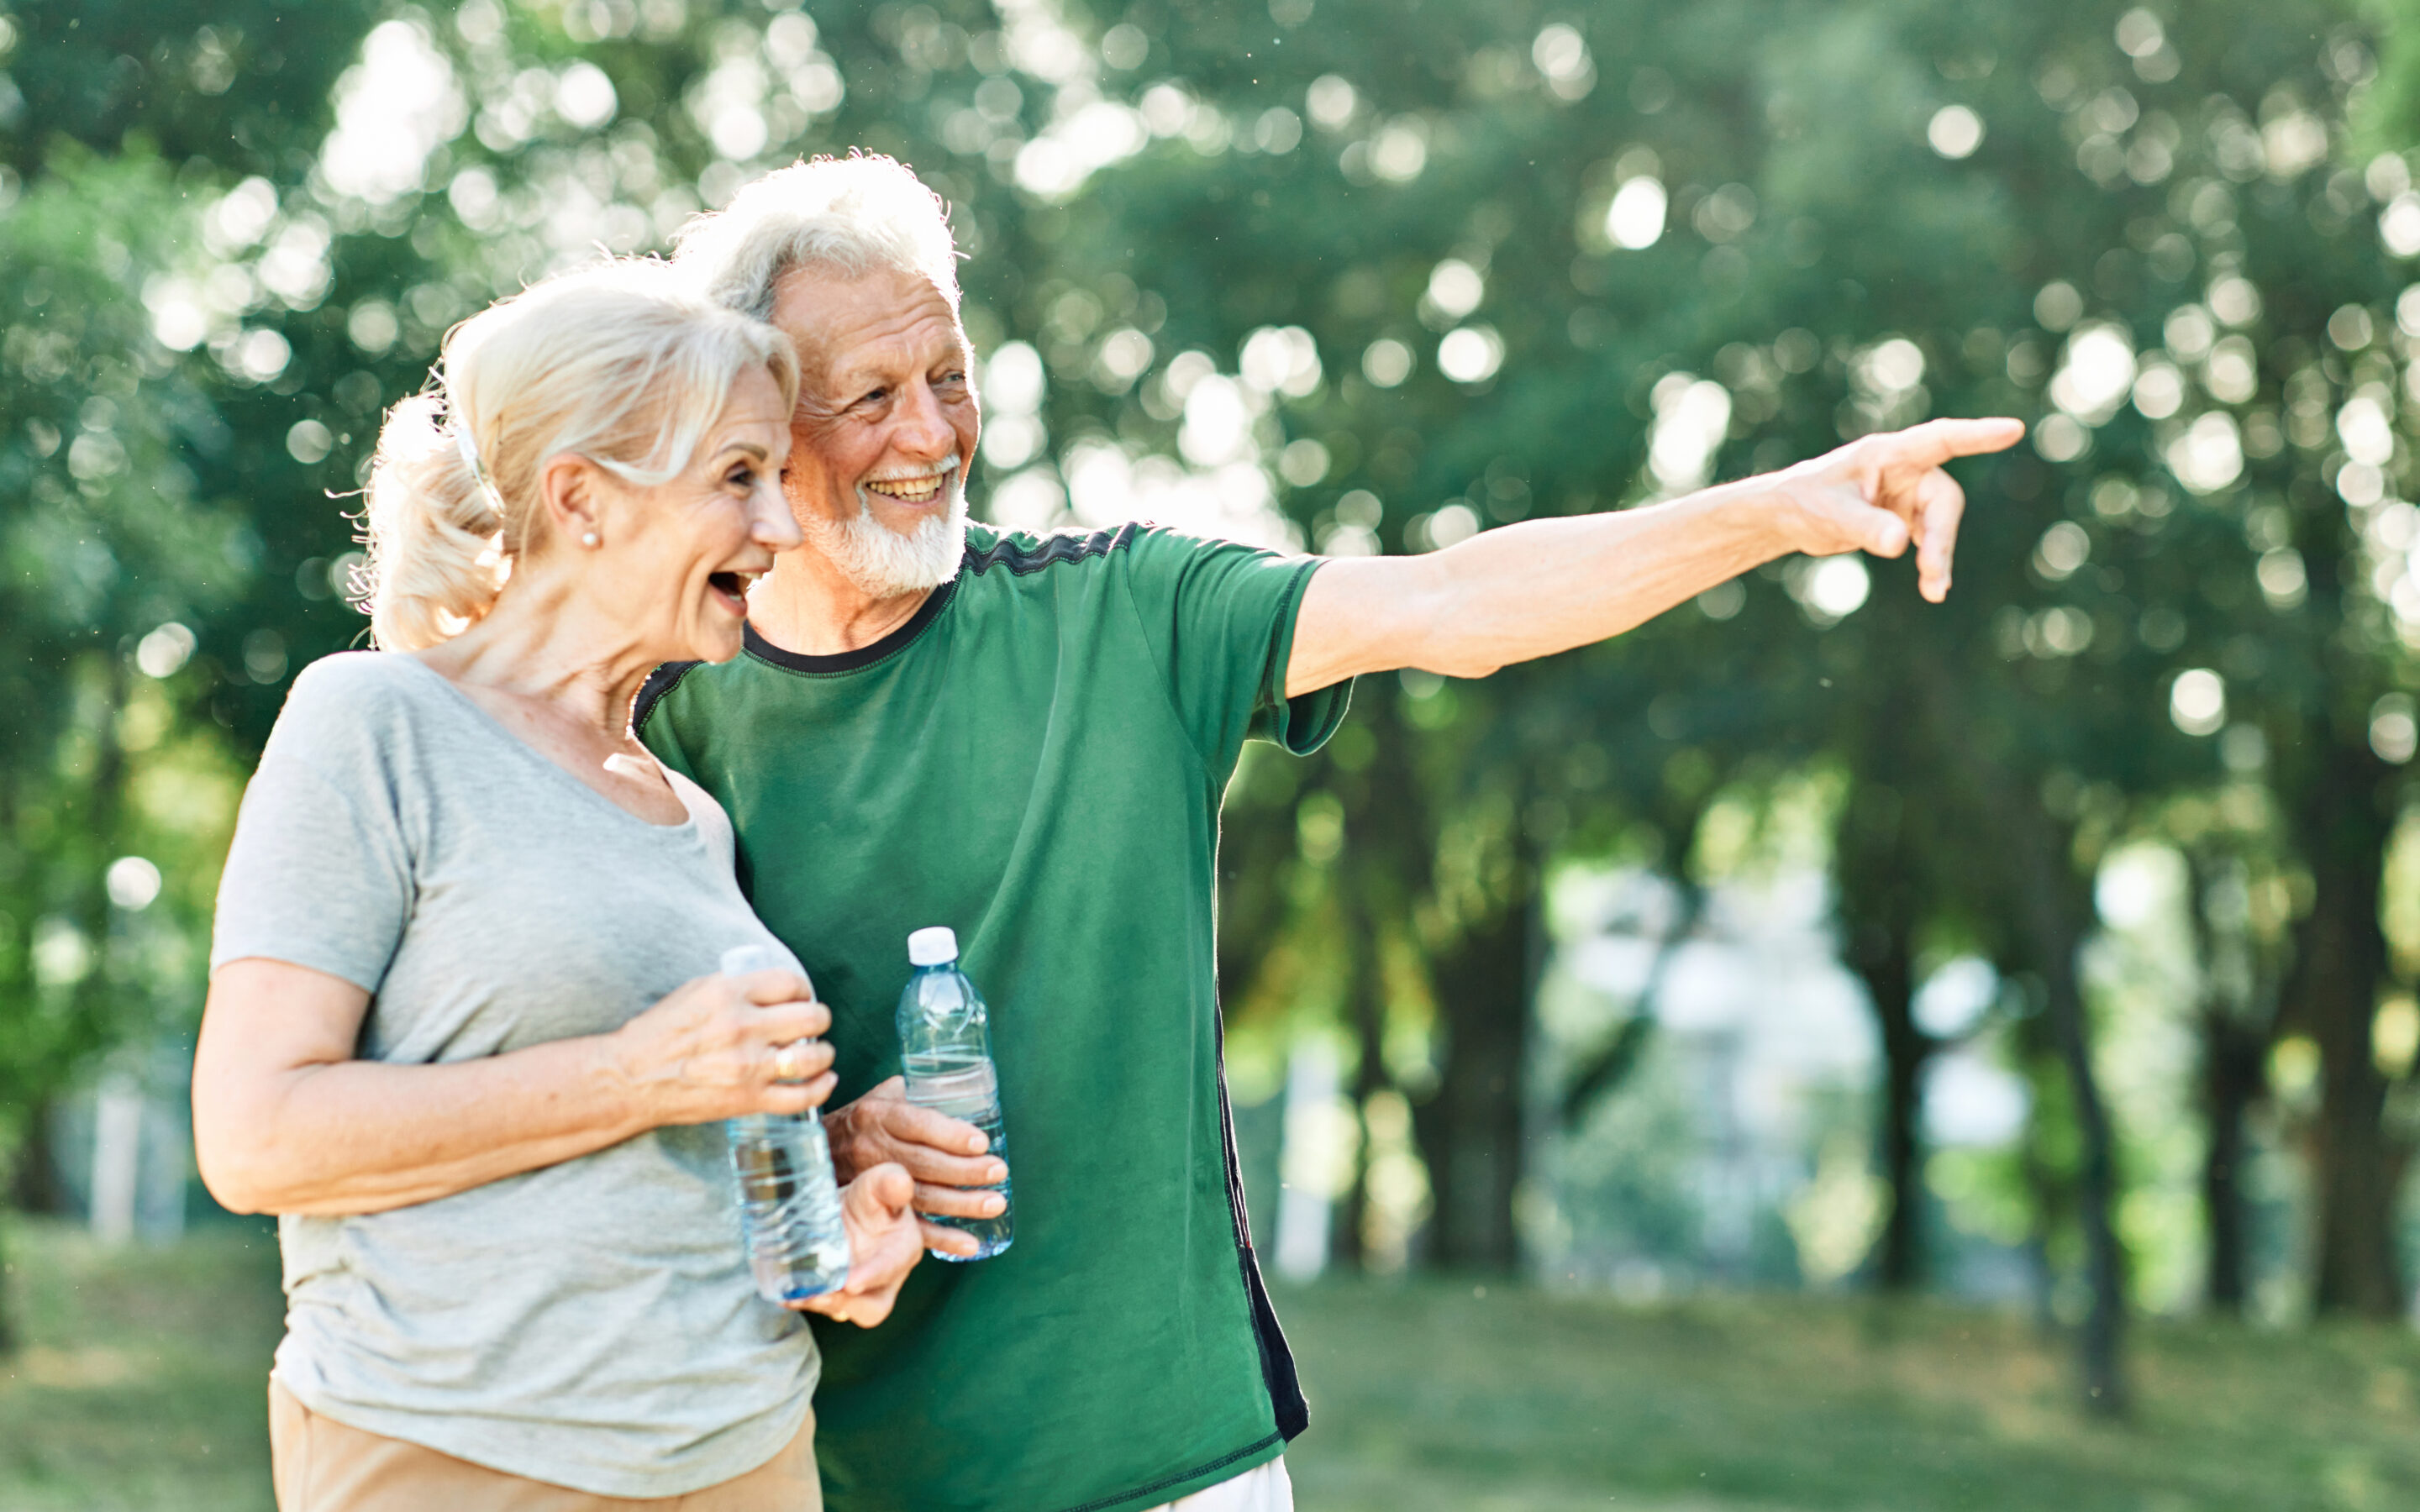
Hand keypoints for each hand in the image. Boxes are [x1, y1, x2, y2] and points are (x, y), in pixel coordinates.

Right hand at [604, 968, 834, 1127]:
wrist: (629, 1078)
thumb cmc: (659, 1033)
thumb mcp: (695, 991)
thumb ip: (736, 986)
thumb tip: (775, 987)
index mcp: (728, 993)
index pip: (790, 982)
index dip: (803, 989)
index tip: (801, 997)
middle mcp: (742, 1026)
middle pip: (811, 1017)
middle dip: (819, 1019)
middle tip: (813, 1024)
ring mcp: (747, 1065)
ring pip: (813, 1057)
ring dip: (824, 1054)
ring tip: (821, 1053)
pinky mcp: (748, 1099)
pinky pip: (802, 1097)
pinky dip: (821, 1089)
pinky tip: (825, 1080)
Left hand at [796, 1163, 922, 1325]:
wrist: (845, 1208)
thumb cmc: (869, 1196)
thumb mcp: (879, 1181)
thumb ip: (889, 1182)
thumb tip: (901, 1182)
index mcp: (902, 1249)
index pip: (892, 1267)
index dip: (873, 1277)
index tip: (850, 1283)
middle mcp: (885, 1278)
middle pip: (872, 1305)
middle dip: (845, 1303)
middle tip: (818, 1295)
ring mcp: (860, 1291)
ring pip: (845, 1309)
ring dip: (821, 1305)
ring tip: (796, 1296)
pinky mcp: (837, 1295)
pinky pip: (823, 1305)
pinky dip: (803, 1301)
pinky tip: (784, 1294)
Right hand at [824, 1076, 1004, 1259]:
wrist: (808, 1157)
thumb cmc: (857, 1124)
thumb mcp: (875, 1098)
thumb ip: (912, 1094)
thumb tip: (952, 1087)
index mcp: (876, 1115)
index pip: (916, 1124)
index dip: (949, 1135)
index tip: (981, 1142)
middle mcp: (871, 1149)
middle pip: (923, 1163)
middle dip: (965, 1170)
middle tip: (998, 1171)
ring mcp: (869, 1184)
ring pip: (919, 1197)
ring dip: (960, 1205)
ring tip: (994, 1204)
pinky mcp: (870, 1213)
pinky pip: (907, 1228)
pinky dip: (940, 1240)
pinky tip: (969, 1244)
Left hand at [1766, 417, 2025, 602]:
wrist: (1788, 517)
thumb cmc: (1805, 501)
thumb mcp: (1832, 514)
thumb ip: (1865, 527)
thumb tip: (1900, 544)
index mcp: (1888, 454)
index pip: (1940, 440)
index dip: (1977, 435)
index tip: (2013, 429)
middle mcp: (1904, 470)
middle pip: (1943, 500)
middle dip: (1941, 537)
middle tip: (1931, 573)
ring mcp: (1907, 495)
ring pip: (1939, 524)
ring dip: (1939, 555)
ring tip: (1934, 591)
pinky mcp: (1904, 518)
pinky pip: (1929, 539)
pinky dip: (1932, 562)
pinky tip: (1933, 587)